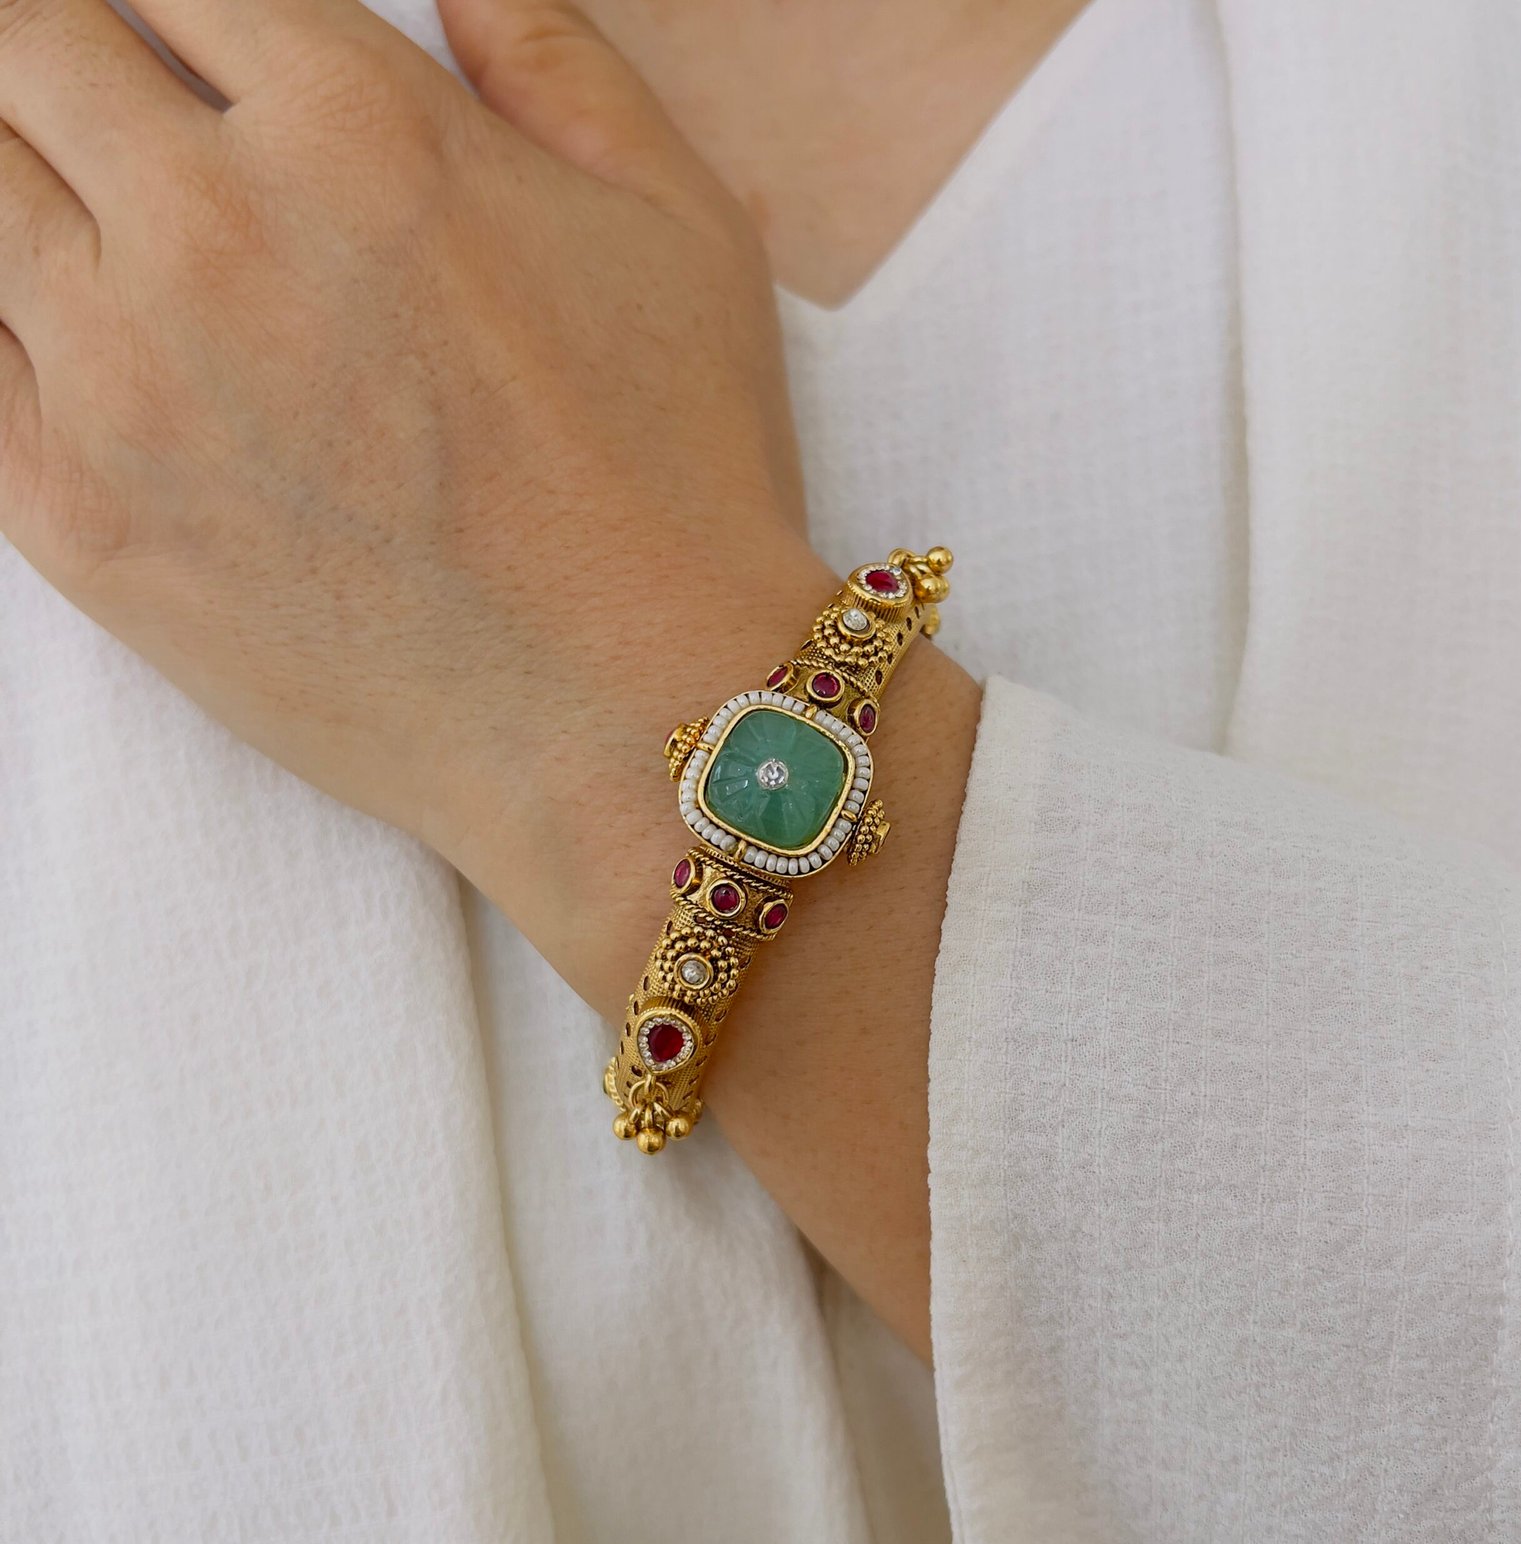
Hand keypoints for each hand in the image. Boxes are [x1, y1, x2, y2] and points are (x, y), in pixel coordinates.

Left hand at [0, 0, 981, 1355]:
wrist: (637, 722)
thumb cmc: (681, 480)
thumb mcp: (680, 228)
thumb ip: (551, 57)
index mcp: (357, 127)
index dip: (170, 8)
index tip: (182, 45)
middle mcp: (211, 229)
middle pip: (24, 43)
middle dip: (61, 52)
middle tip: (97, 99)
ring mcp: (122, 380)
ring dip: (26, 177)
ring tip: (113, 231)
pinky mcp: (77, 521)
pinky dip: (6, 322)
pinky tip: (84, 339)